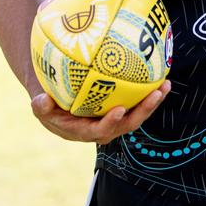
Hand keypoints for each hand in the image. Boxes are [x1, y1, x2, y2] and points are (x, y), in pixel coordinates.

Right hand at [31, 80, 171, 143]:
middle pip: (127, 124)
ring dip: (152, 101)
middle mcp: (103, 128)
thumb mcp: (41, 106)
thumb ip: (40, 106)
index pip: (99, 131)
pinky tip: (160, 74)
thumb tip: (42, 100)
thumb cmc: (48, 102)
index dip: (110, 123)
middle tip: (155, 94)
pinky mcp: (121, 108)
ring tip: (165, 85)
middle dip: (143, 111)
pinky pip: (137, 101)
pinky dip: (148, 91)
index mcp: (84, 131)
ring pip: (137, 113)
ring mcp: (114, 119)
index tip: (119, 109)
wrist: (57, 101)